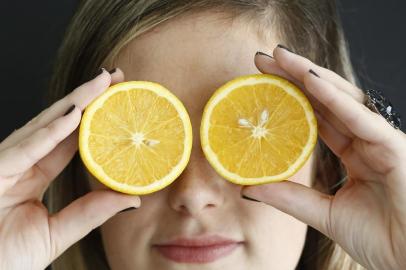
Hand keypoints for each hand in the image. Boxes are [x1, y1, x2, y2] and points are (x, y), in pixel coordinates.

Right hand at [0, 69, 140, 269]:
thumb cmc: (6, 259)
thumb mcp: (57, 233)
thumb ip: (90, 213)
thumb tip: (132, 198)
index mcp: (32, 174)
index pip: (68, 140)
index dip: (93, 119)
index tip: (118, 102)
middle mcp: (19, 162)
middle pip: (58, 123)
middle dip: (87, 98)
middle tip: (116, 78)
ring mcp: (4, 164)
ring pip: (43, 126)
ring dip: (75, 103)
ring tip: (104, 82)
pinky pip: (24, 149)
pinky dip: (49, 132)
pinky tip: (75, 114)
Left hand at [242, 46, 405, 269]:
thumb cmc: (382, 239)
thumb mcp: (323, 214)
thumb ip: (289, 197)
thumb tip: (247, 186)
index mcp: (354, 153)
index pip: (316, 116)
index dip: (289, 98)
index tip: (259, 84)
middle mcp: (366, 140)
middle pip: (325, 99)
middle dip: (294, 76)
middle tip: (262, 59)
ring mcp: (380, 140)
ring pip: (342, 98)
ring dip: (309, 74)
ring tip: (279, 56)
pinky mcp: (394, 147)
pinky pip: (362, 118)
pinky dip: (336, 98)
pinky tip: (310, 78)